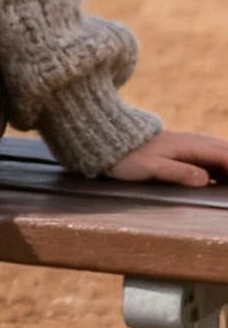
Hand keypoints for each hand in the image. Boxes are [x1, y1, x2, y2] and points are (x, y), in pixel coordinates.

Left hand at [108, 127, 227, 186]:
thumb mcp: (153, 167)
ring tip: (227, 186)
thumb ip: (179, 172)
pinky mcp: (181, 149)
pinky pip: (207, 155)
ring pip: (217, 152)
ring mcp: (187, 144)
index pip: (223, 155)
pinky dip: (218, 165)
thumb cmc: (130, 157)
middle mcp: (192, 142)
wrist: (110, 141)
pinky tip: (219, 178)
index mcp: (189, 146)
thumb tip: (205, 179)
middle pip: (224, 151)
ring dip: (227, 164)